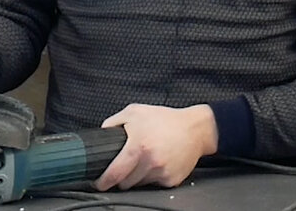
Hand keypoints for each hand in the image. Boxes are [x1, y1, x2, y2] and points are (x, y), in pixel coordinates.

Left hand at [94, 104, 217, 191]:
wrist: (195, 129)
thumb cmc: (165, 120)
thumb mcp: (135, 112)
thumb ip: (113, 122)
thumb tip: (101, 134)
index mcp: (139, 145)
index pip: (115, 172)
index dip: (104, 181)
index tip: (99, 183)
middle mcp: (150, 161)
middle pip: (126, 182)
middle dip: (122, 176)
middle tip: (128, 163)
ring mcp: (162, 172)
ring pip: (139, 184)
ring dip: (138, 176)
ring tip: (147, 158)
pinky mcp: (172, 180)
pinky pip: (154, 184)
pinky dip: (153, 176)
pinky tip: (159, 162)